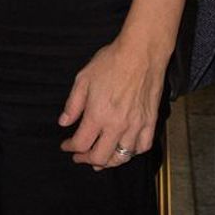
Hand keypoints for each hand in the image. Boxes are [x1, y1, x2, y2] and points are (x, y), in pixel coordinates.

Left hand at [58, 31, 167, 168]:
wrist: (141, 53)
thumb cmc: (112, 62)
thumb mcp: (83, 79)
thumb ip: (73, 104)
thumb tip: (64, 122)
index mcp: (98, 115)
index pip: (81, 143)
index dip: (70, 148)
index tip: (66, 146)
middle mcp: (117, 125)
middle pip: (100, 156)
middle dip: (86, 159)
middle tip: (80, 157)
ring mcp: (136, 125)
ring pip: (123, 156)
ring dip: (109, 161)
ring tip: (101, 159)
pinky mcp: (150, 122)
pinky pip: (143, 147)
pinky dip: (133, 153)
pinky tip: (126, 150)